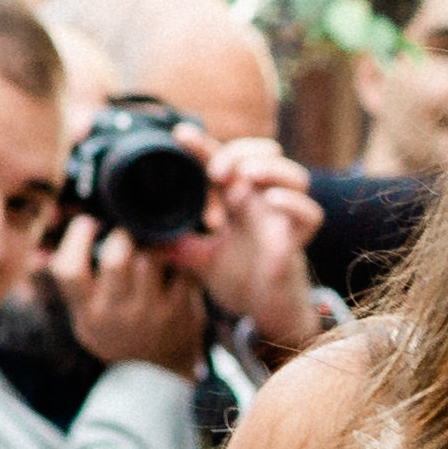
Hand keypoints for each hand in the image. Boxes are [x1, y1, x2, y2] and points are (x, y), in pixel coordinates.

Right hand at [55, 216, 209, 376]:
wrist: (157, 377)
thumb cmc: (117, 335)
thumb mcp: (87, 319)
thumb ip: (78, 285)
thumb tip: (62, 233)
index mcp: (87, 313)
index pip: (69, 270)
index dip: (76, 239)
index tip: (87, 223)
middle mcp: (117, 314)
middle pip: (115, 258)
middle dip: (122, 235)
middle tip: (128, 234)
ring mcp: (151, 313)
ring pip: (149, 259)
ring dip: (151, 247)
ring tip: (151, 251)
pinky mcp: (181, 310)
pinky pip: (180, 269)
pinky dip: (178, 262)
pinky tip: (174, 268)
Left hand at [191, 135, 327, 353]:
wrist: (265, 313)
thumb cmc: (241, 279)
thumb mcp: (199, 259)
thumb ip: (175, 245)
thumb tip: (137, 238)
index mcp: (239, 200)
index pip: (223, 163)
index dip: (204, 147)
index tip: (180, 135)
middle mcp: (264, 203)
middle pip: (265, 156)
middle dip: (242, 152)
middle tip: (216, 170)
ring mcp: (284, 220)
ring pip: (296, 177)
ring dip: (272, 169)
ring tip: (247, 175)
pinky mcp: (298, 242)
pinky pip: (310, 215)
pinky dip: (294, 203)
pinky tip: (273, 201)